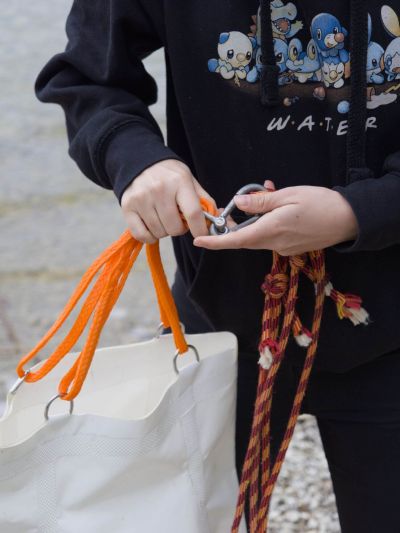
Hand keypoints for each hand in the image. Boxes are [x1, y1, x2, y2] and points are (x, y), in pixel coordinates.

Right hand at [121, 159, 215, 242]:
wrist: (139, 161)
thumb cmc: (169, 174)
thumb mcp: (189, 180)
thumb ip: (203, 200)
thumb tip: (215, 220)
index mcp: (179, 181)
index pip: (193, 213)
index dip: (199, 229)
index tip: (200, 234)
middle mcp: (159, 190)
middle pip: (175, 228)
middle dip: (179, 229)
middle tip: (176, 219)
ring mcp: (141, 199)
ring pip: (159, 233)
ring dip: (164, 231)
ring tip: (163, 217)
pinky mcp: (127, 207)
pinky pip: (142, 235)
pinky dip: (149, 236)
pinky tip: (152, 226)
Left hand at [193, 181, 357, 254]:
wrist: (349, 219)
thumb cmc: (321, 204)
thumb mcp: (288, 196)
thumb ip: (261, 202)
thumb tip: (239, 203)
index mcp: (271, 230)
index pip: (236, 240)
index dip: (216, 242)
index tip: (199, 241)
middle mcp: (274, 244)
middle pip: (245, 237)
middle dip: (238, 222)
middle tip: (240, 202)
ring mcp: (284, 248)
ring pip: (259, 234)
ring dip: (257, 218)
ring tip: (269, 193)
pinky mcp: (292, 247)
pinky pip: (272, 235)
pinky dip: (269, 222)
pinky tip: (280, 205)